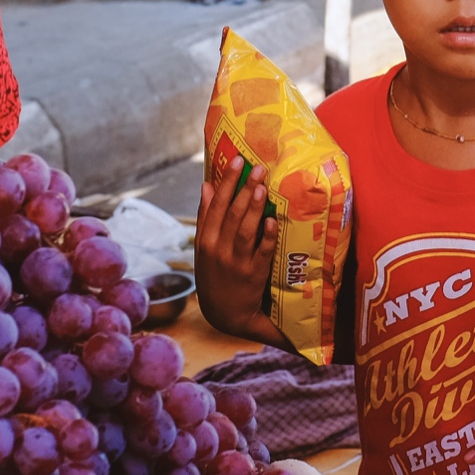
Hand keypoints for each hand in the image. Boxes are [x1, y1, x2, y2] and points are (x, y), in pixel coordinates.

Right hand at [194, 153, 277, 335]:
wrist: (224, 314)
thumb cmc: (214, 274)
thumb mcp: (203, 247)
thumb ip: (205, 216)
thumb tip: (206, 184)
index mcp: (205, 240)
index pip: (215, 205)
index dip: (227, 181)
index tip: (237, 160)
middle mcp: (218, 250)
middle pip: (231, 214)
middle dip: (244, 188)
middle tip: (257, 167)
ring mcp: (236, 263)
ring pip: (245, 230)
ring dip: (254, 207)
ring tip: (263, 186)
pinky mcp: (254, 275)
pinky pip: (261, 252)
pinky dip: (267, 236)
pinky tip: (272, 220)